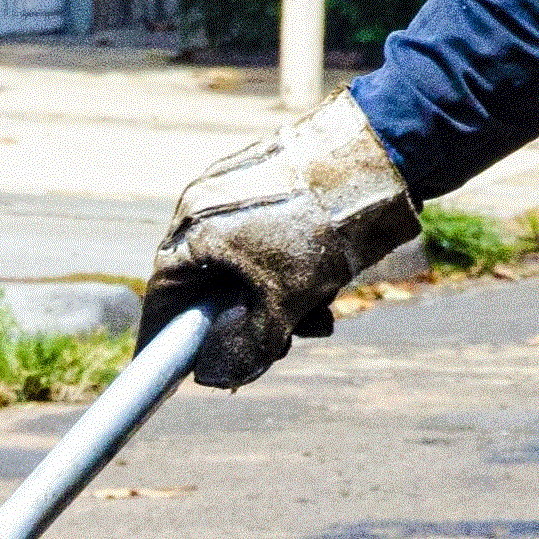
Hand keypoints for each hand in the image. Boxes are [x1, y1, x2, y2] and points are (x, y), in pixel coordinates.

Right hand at [141, 94, 418, 388]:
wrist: (373, 161)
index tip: (175, 367)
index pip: (165, 295)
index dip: (169, 336)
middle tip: (279, 343)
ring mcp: (232, 189)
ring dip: (275, 297)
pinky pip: (262, 236)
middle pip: (207, 282)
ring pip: (241, 263)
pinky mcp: (265, 179)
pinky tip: (325, 281)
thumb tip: (216, 377)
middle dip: (243, 320)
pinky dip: (286, 266)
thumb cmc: (321, 230)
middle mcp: (202, 205)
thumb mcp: (286, 302)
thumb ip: (248, 344)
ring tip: (318, 310)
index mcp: (193, 231)